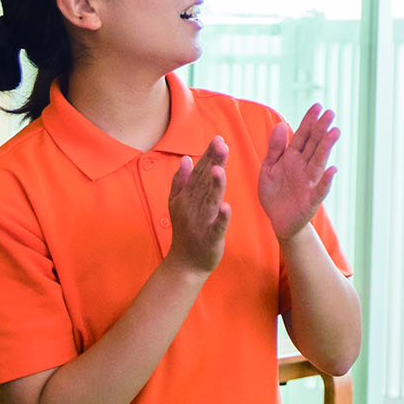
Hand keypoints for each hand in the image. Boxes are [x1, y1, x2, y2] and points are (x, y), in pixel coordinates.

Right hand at [165, 138, 230, 275]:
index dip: (208, 156)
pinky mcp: (210, 239)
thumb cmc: (184, 231)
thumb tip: (186, 159)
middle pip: (203, 182)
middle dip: (213, 162)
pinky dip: (221, 218)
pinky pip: (216, 227)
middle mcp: (192, 208)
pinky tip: (226, 207)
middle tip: (221, 144)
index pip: (199, 173)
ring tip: (219, 169)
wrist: (184, 264)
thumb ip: (181, 181)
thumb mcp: (177, 205)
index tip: (218, 139)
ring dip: (215, 186)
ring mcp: (200, 223)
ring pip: (209, 201)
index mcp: (186, 197)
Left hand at [261, 105, 340, 242]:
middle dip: (321, 129)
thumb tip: (279, 124)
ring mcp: (309, 182)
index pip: (302, 136)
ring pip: (319, 161)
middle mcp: (303, 166)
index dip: (309, 121)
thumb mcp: (269, 168)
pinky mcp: (312, 199)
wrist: (278, 220)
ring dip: (327, 148)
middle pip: (313, 145)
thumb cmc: (274, 193)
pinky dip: (326, 180)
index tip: (317, 106)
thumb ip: (275, 148)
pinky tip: (332, 169)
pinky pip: (320, 188)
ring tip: (334, 132)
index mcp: (292, 157)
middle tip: (330, 113)